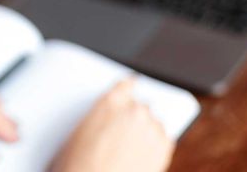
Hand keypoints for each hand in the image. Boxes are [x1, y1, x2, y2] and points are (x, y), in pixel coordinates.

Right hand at [49, 78, 174, 171]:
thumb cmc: (81, 162)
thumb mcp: (82, 130)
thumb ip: (102, 115)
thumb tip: (111, 117)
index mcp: (110, 101)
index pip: (126, 85)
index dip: (129, 88)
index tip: (132, 88)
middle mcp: (133, 110)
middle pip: (141, 105)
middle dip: (134, 116)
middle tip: (124, 134)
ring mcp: (151, 128)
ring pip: (153, 122)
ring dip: (146, 130)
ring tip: (132, 148)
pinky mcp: (164, 146)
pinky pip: (165, 137)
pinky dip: (157, 144)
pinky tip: (143, 154)